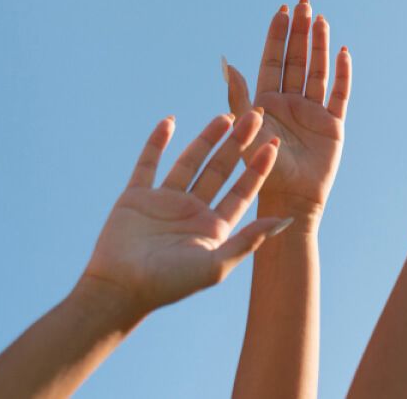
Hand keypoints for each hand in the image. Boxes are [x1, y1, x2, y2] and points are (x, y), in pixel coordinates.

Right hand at [82, 112, 288, 316]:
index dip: (258, 168)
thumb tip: (286, 220)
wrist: (120, 290)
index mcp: (214, 227)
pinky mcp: (136, 197)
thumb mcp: (216, 264)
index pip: (243, 191)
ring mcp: (165, 202)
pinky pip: (148, 163)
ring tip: (225, 116)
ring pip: (190, 162)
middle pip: (221, 170)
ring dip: (207, 139)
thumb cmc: (170, 285)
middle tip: (256, 116)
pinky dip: (156, 142)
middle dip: (238, 144)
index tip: (273, 143)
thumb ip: (249, 240)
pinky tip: (169, 121)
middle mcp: (193, 211)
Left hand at [224, 0, 351, 219]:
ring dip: (319, 45)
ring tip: (321, 19)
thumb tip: (226, 63)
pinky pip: (339, 93)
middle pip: (297, 59)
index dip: (277, 36)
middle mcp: (290, 102)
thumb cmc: (260, 171)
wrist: (288, 200)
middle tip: (304, 3)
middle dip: (300, 31)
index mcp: (266, 102)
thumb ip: (238, 97)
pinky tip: (343, 52)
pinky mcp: (332, 124)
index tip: (281, 10)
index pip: (273, 61)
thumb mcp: (244, 131)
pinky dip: (342, 73)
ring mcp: (312, 111)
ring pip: (317, 70)